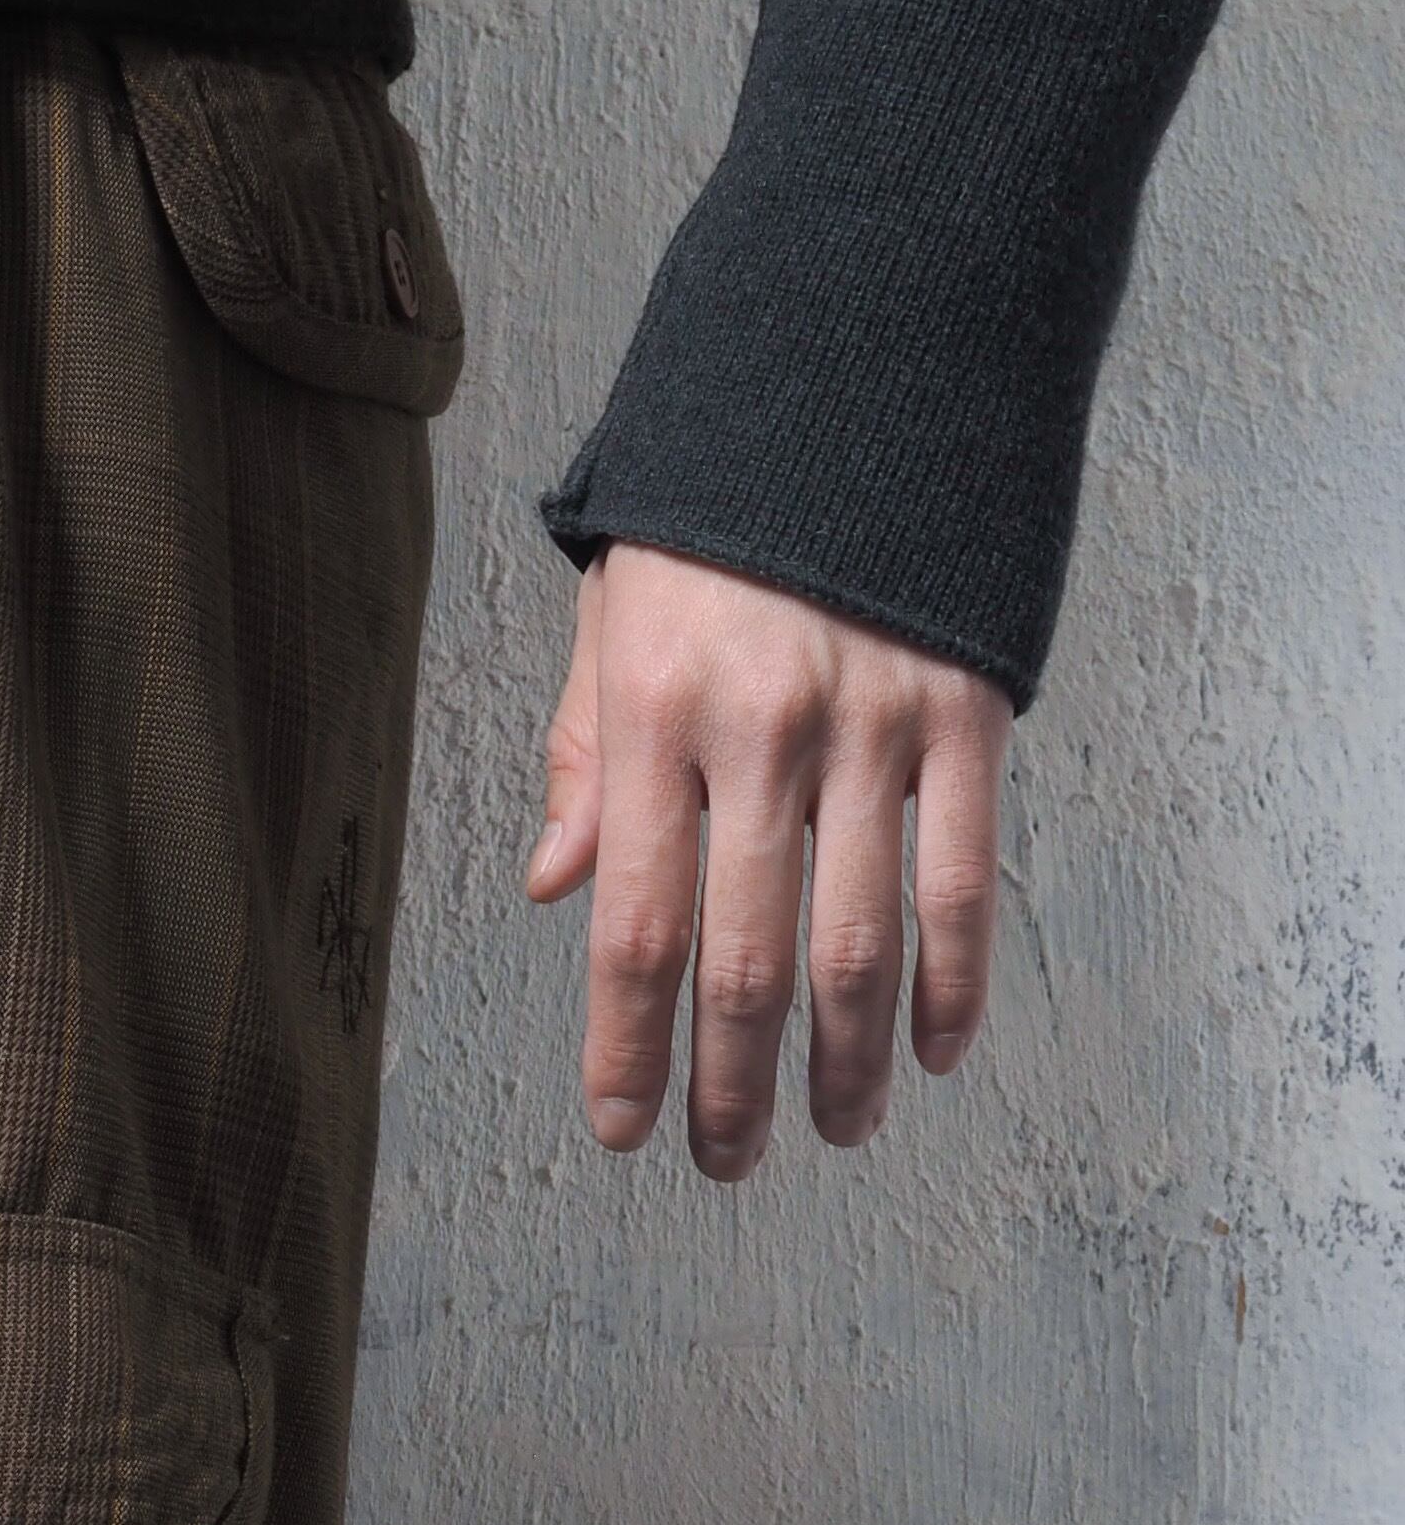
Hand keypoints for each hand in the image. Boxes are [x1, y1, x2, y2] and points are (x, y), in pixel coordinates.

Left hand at [524, 541, 1011, 1175]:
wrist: (859, 363)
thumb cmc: (713, 507)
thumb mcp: (612, 612)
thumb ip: (584, 757)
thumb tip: (558, 888)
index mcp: (653, 712)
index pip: (635, 925)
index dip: (628, 1046)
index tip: (623, 1129)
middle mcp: (760, 731)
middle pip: (743, 960)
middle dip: (731, 1084)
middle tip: (725, 1161)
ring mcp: (872, 726)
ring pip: (859, 943)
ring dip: (846, 1061)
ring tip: (834, 1128)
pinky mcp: (967, 711)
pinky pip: (962, 878)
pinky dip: (953, 982)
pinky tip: (933, 1051)